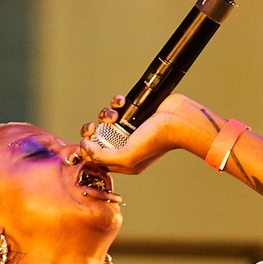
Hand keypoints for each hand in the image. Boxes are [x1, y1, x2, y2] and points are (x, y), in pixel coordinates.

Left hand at [78, 93, 220, 173]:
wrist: (178, 118)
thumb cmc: (158, 140)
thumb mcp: (127, 156)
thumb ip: (103, 156)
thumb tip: (85, 147)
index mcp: (123, 162)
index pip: (95, 158)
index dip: (86, 150)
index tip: (84, 140)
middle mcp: (124, 145)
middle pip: (96, 138)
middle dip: (91, 131)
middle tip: (94, 127)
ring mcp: (128, 127)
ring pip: (104, 120)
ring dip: (105, 114)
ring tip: (115, 114)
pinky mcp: (132, 111)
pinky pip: (116, 105)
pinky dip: (116, 102)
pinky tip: (122, 102)